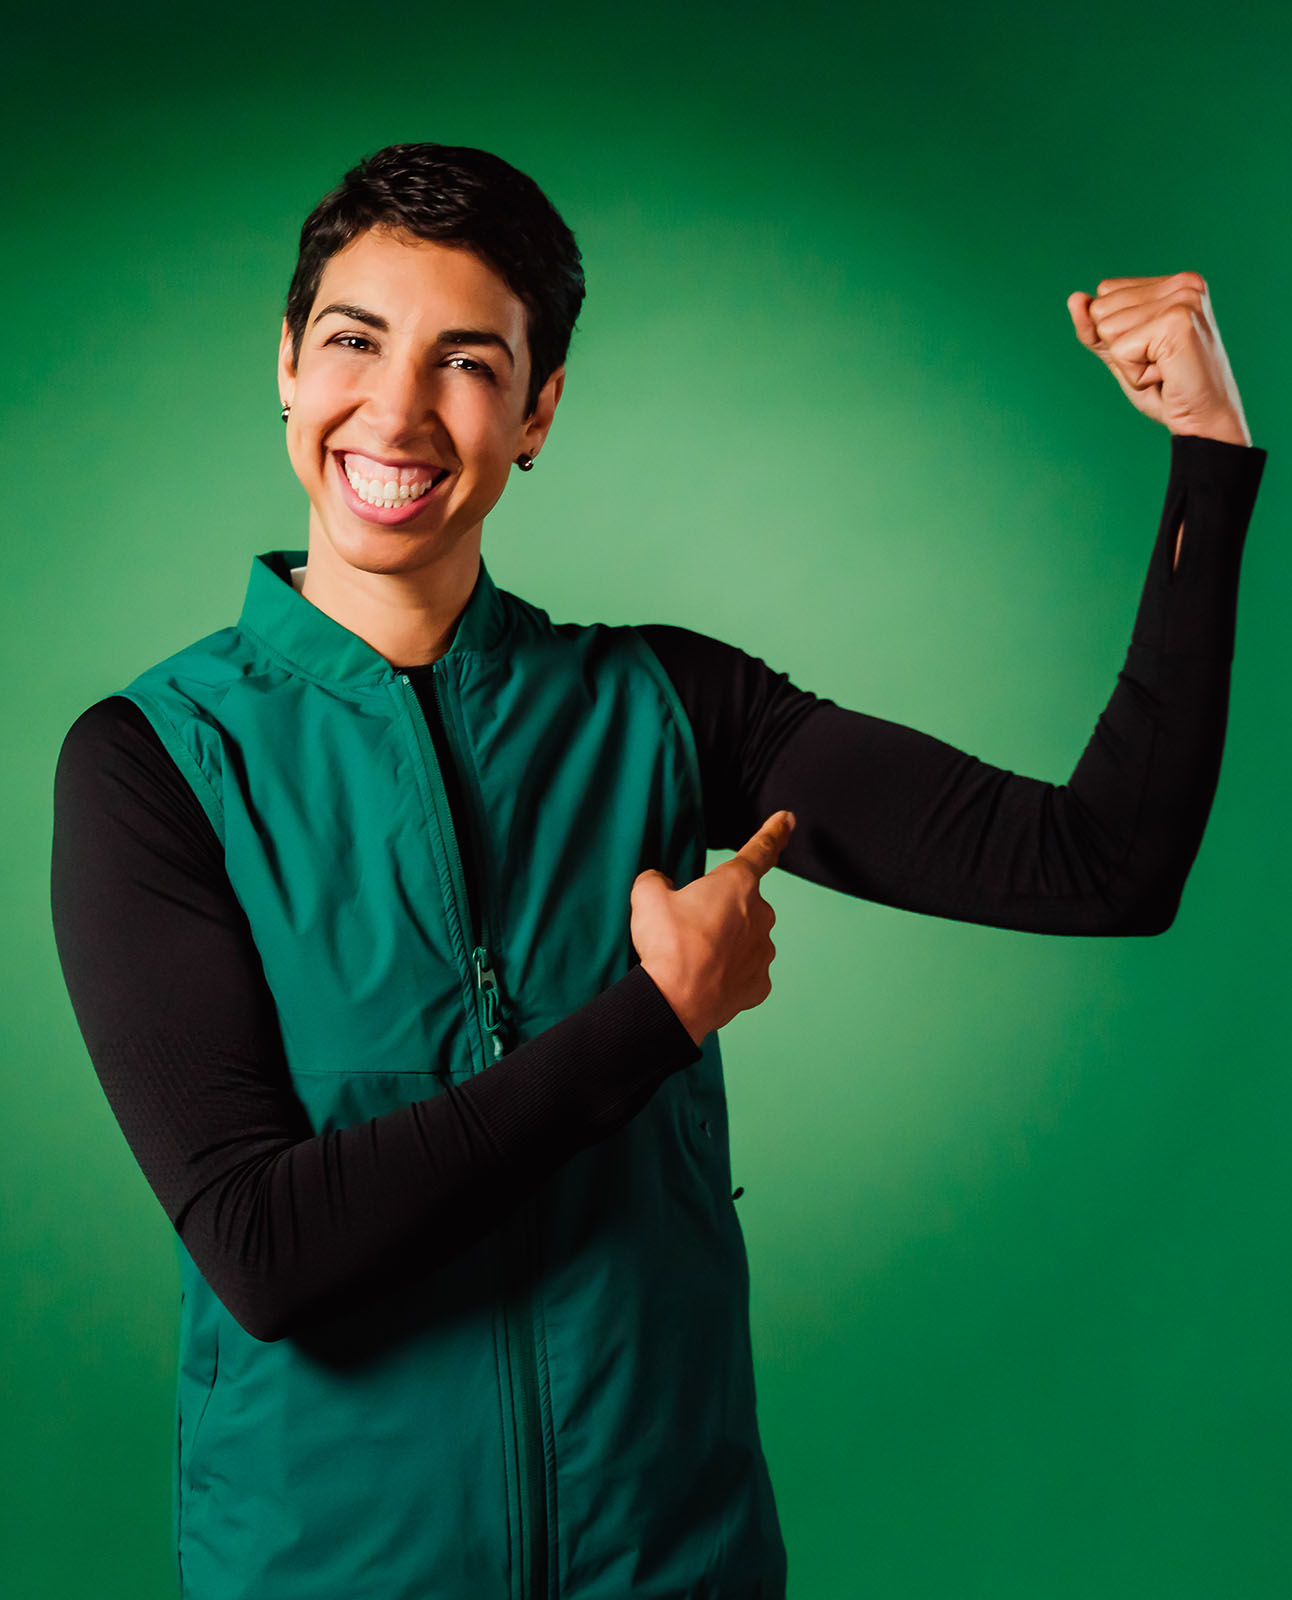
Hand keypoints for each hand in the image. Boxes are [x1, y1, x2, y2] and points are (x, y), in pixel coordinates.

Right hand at [630, 809, 795, 1045]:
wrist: (674, 1002)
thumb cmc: (667, 944)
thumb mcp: (647, 897)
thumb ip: (656, 881)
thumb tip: (660, 883)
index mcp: (737, 884)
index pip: (760, 850)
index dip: (774, 832)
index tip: (788, 819)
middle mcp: (760, 914)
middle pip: (744, 903)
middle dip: (721, 910)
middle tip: (689, 927)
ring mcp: (763, 951)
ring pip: (746, 938)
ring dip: (725, 943)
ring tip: (693, 957)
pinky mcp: (759, 983)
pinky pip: (744, 970)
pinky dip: (728, 973)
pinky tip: (707, 979)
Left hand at [1067, 274, 1250, 444]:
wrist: (1202, 421)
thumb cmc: (1165, 388)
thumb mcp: (1120, 354)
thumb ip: (1094, 328)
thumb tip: (1074, 298)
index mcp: (1174, 282)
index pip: (1105, 292)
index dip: (1116, 333)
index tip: (1153, 350)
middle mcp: (1183, 283)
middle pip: (1102, 308)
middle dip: (1120, 348)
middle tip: (1159, 363)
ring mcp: (1183, 299)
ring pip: (1108, 330)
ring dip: (1128, 363)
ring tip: (1163, 369)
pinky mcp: (1177, 322)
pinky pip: (1120, 351)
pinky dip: (1135, 375)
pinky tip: (1165, 375)